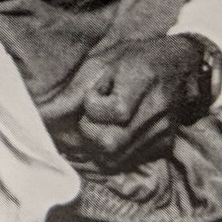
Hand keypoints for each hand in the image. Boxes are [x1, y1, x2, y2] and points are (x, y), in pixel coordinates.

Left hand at [42, 33, 212, 170]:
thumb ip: (74, 90)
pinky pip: (129, 161)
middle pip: (110, 143)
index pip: (113, 111)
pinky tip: (111, 133)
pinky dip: (113, 152)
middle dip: (90, 133)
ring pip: (116, 159)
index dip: (94, 107)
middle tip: (91, 117)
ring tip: (100, 125)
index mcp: (142, 80)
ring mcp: (162, 131)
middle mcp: (156, 110)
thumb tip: (42, 116)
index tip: (95, 95)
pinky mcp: (164, 144)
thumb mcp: (102, 63)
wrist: (180, 66)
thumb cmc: (134, 59)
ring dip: (97, 146)